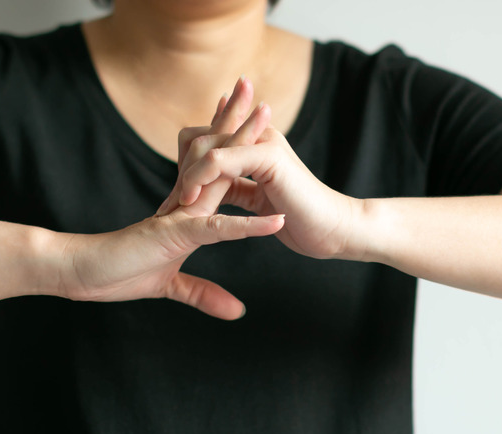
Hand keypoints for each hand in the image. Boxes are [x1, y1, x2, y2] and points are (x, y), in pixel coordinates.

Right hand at [57, 77, 283, 319]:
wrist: (80, 273)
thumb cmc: (119, 272)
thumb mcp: (172, 286)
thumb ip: (203, 293)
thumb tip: (237, 311)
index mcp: (191, 209)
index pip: (217, 168)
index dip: (233, 141)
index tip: (253, 117)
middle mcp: (188, 205)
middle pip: (219, 156)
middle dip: (238, 122)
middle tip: (256, 89)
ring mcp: (183, 217)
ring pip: (221, 177)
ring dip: (245, 148)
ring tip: (267, 116)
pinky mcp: (176, 236)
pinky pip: (218, 230)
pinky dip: (249, 228)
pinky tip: (276, 220)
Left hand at [158, 81, 365, 259]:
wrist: (334, 229)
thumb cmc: (300, 219)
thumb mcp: (256, 199)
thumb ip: (233, 186)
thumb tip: (206, 189)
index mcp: (254, 144)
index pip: (204, 141)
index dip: (184, 170)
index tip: (171, 203)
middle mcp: (257, 136)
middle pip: (197, 137)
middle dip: (179, 172)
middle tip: (167, 207)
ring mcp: (264, 142)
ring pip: (205, 145)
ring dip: (186, 177)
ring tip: (177, 207)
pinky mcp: (268, 156)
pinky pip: (220, 159)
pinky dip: (200, 178)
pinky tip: (192, 201)